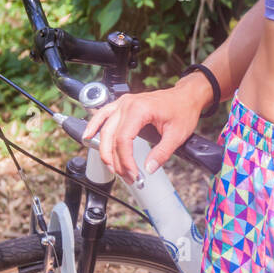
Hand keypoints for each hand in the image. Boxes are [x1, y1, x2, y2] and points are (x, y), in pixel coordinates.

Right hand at [81, 77, 210, 183]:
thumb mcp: (177, 135)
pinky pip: (103, 115)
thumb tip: (148, 169)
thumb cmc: (182, 110)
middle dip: (115, 160)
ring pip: (104, 129)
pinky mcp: (122, 105)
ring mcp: (122, 103)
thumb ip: (162, 153)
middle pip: (111, 137)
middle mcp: (127, 104)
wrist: (185, 96)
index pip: (123, 140)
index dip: (125, 160)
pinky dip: (94, 126)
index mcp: (139, 109)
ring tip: (111, 167)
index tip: (133, 174)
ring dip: (104, 150)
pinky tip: (88, 136)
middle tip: (125, 176)